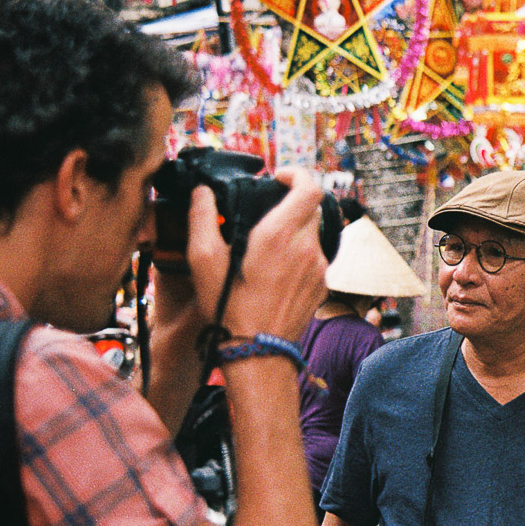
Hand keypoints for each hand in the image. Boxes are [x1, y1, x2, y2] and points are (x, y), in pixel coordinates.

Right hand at [186, 170, 328, 339]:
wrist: (259, 352)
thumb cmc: (230, 309)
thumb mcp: (204, 262)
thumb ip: (201, 220)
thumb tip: (202, 194)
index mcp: (280, 236)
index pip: (310, 187)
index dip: (297, 174)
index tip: (279, 177)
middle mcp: (307, 248)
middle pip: (310, 208)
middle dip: (290, 204)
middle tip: (266, 212)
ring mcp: (319, 268)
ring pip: (312, 233)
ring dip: (293, 231)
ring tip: (266, 247)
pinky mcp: (322, 285)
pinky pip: (315, 257)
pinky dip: (298, 254)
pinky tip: (276, 270)